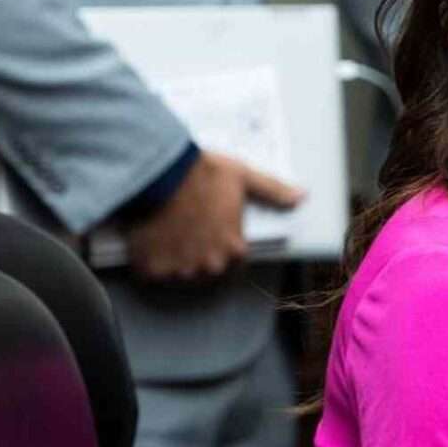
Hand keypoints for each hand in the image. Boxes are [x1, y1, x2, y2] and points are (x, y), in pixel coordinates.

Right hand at [125, 150, 302, 280]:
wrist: (158, 173)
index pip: (235, 261)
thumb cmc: (200, 173)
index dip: (223, 244)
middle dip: (198, 254)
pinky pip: (150, 273)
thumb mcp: (242, 177)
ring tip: (168, 233)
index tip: (212, 231)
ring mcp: (178, 270)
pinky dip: (149, 262)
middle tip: (187, 229)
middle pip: (206, 270)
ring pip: (178, 273)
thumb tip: (298, 197)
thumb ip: (271, 191)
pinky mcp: (150, 269)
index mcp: (233, 250)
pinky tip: (150, 240)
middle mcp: (208, 266)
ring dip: (174, 259)